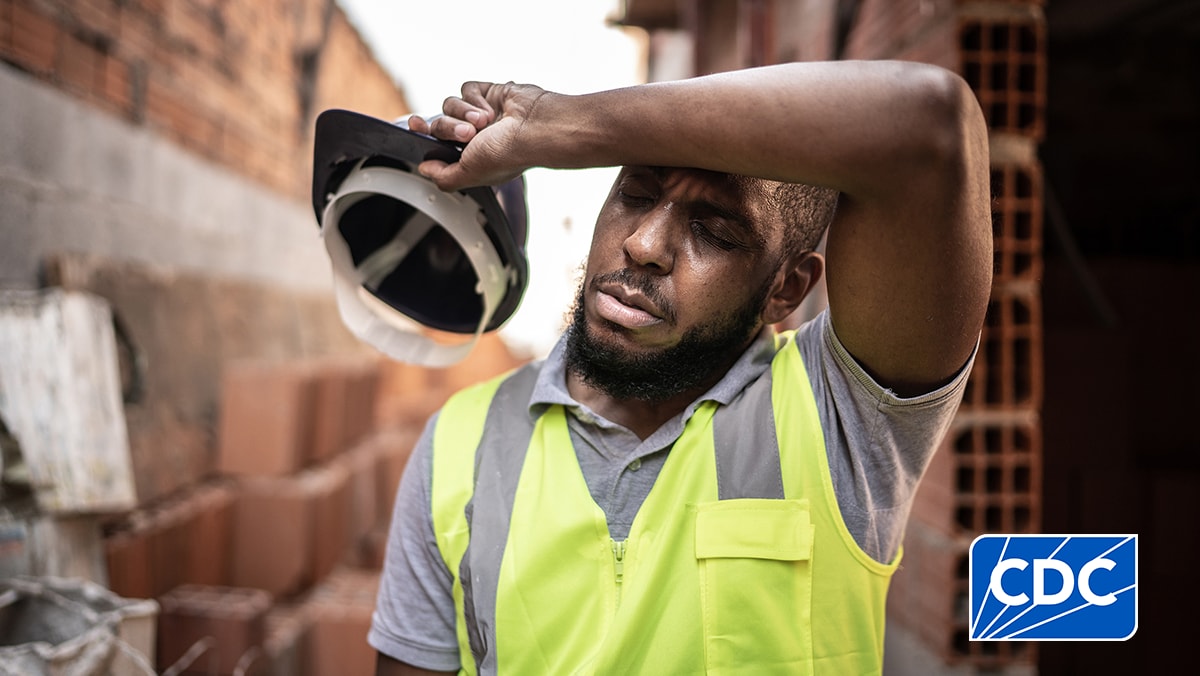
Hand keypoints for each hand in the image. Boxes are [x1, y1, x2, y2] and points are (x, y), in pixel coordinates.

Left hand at [406, 81, 546, 190]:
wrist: (535, 128)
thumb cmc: (510, 153)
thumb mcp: (470, 174)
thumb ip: (444, 177)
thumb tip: (424, 169)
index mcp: (470, 158)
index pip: (435, 144)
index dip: (422, 134)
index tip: (415, 126)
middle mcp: (474, 137)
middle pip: (440, 123)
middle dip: (450, 128)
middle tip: (469, 135)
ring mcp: (481, 114)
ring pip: (450, 104)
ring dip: (464, 113)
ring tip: (483, 122)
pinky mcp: (490, 93)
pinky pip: (467, 89)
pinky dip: (476, 99)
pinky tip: (491, 109)